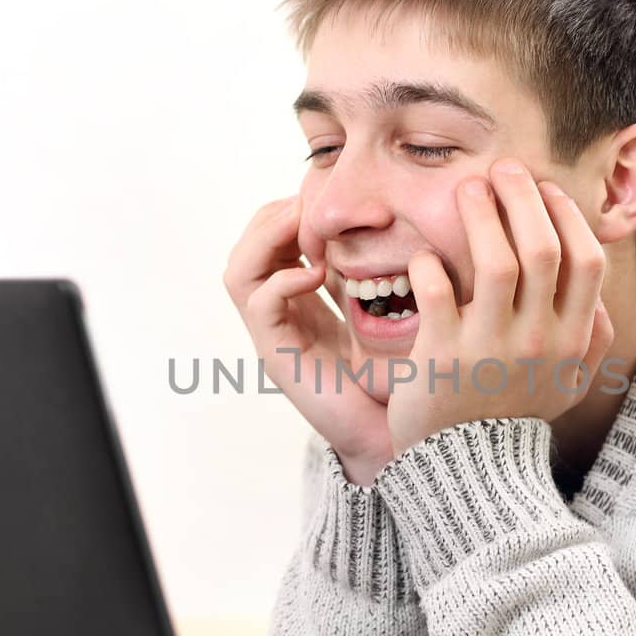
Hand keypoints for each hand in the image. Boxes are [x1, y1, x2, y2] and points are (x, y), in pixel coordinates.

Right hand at [223, 194, 393, 483]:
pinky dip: (284, 280)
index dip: (290, 212)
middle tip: (312, 207)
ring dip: (269, 239)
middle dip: (274, 218)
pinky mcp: (278, 356)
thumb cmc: (396, 376)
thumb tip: (384, 222)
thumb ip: (371, 272)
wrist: (393, 433)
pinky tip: (318, 274)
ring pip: (239, 272)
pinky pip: (259, 304)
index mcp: (300, 301)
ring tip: (306, 229)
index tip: (328, 202)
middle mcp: (279, 315)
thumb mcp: (385, 307)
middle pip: (246, 250)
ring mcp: (273, 336)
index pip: (270, 241)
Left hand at [386, 159, 613, 458]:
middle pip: (541, 249)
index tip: (544, 190)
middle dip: (523, 197)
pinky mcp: (443, 357)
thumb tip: (601, 299)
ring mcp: (491, 348)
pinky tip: (424, 255)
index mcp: (573, 341)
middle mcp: (538, 341)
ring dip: (480, 215)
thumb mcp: (569, 385)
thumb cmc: (516, 417)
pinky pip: (437, 292)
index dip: (566, 216)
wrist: (470, 472)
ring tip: (466, 188)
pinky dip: (430, 264)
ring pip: (494, 261)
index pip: (585, 261)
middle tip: (502, 169)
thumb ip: (593, 343)